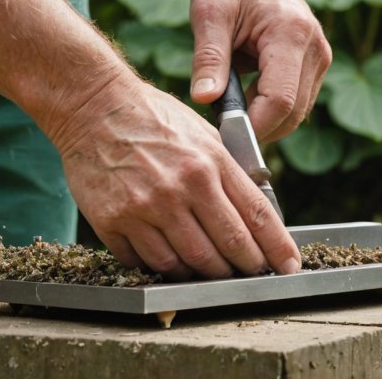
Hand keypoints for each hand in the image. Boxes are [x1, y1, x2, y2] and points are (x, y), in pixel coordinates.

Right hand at [55, 78, 301, 279]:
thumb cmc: (153, 118)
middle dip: (246, 267)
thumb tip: (256, 211)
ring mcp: (145, 208)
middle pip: (227, 248)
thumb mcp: (203, 134)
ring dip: (204, 274)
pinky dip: (164, 267)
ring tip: (211, 270)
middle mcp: (181, 187)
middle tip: (251, 273)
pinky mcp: (114, 222)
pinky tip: (170, 259)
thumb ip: (230, 171)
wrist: (93, 107)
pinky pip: (147, 263)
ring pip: (188, 264)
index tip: (288, 266)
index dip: (277, 247)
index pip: (256, 215)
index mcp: (210, 162)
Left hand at [184, 0, 331, 141]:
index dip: (252, 127)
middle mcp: (316, 50)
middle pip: (292, 114)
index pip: (280, 101)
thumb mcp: (209, 12)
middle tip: (218, 129)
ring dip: (263, 120)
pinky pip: (295, 103)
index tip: (222, 138)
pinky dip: (269, 109)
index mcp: (292, 35)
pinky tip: (244, 98)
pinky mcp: (315, 65)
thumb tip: (204, 99)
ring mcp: (320, 59)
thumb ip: (209, 58)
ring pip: (296, 114)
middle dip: (257, 129)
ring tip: (229, 107)